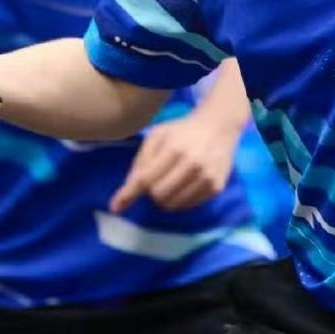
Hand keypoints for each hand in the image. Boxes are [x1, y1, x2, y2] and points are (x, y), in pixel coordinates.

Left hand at [109, 111, 239, 212]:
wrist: (219, 126)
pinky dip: (180, 200)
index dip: (129, 193)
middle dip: (151, 191)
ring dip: (165, 198)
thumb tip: (128, 189)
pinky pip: (188, 206)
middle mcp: (192, 164)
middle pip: (158, 195)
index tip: (115, 207)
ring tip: (171, 182)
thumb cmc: (182, 131)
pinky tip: (184, 184)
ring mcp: (206, 178)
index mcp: (174, 148)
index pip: (146, 178)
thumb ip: (142, 160)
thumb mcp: (158, 135)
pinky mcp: (216, 187)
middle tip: (157, 179)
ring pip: (173, 204)